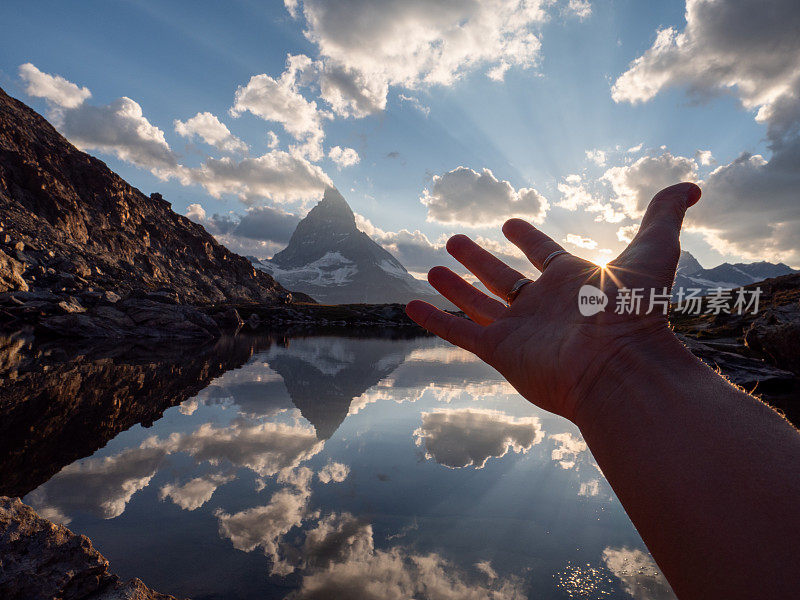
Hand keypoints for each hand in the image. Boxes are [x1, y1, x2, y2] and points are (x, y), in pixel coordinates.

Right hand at [406, 182, 701, 424]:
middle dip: (479, 259)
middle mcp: (542, 305)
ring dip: (454, 285)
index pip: (543, 254)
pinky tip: (411, 304)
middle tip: (456, 239)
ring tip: (431, 265)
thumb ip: (665, 214)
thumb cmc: (636, 310)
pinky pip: (459, 332)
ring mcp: (519, 330)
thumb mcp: (654, 249)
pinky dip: (434, 320)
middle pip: (502, 277)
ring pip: (477, 303)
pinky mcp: (500, 352)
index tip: (509, 223)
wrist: (619, 366)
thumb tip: (691, 185)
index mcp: (571, 280)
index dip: (527, 237)